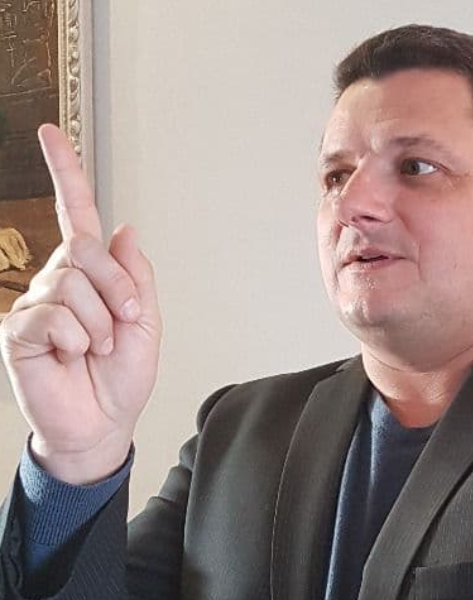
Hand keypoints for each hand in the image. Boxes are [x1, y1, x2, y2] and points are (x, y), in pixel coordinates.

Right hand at [0, 124, 161, 483]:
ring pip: (72, 284)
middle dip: (117, 288)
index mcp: (92, 274)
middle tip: (123, 321)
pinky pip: (54, 315)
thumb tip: (125, 228)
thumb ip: (135, 274)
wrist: (104, 419)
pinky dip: (77, 339)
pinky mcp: (19, 329)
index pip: (78, 215)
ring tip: (96, 347)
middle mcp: (61, 280)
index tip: (51, 134)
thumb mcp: (146, 320)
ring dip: (99, 322)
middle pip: (86, 248)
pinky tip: (73, 355)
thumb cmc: (122, 374)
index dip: (66, 173)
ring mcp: (38, 303)